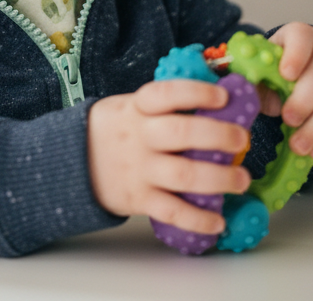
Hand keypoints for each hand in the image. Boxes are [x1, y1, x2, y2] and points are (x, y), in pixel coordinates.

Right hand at [88, 79, 251, 234]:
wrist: (71, 163)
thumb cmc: (115, 131)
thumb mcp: (130, 107)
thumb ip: (166, 106)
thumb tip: (219, 100)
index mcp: (137, 108)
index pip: (166, 94)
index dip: (196, 93)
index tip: (222, 97)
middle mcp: (139, 137)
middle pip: (182, 133)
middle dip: (218, 135)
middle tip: (242, 140)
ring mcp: (138, 169)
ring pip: (183, 175)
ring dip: (219, 179)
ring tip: (242, 180)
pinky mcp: (138, 199)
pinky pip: (172, 211)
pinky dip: (198, 219)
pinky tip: (218, 220)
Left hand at [257, 23, 312, 160]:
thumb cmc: (282, 67)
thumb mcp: (266, 66)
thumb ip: (257, 78)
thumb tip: (248, 97)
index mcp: (300, 37)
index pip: (302, 37)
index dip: (296, 55)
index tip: (286, 74)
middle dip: (306, 100)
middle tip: (288, 119)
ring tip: (298, 145)